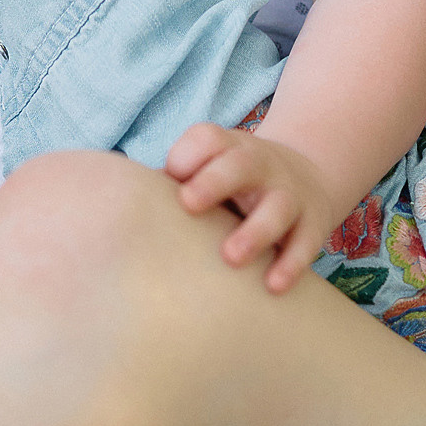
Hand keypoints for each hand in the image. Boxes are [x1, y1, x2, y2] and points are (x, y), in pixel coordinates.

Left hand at [164, 124, 344, 292]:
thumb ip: (173, 187)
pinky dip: (291, 264)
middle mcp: (260, 166)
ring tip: (231, 257)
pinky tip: (273, 286)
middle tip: (189, 204)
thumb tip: (114, 216)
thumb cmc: (233, 181)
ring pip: (276, 208)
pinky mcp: (311, 224)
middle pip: (240, 164)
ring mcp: (289, 194)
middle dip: (215, 182)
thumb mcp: (210, 170)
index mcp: (228, 149)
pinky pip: (305, 243)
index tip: (172, 174)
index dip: (189, 154)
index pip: (207, 139)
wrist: (306, 176)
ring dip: (254, 232)